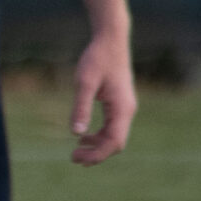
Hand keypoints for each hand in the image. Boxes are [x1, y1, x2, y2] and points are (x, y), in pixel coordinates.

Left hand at [69, 30, 134, 164]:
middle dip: (96, 153)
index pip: (114, 142)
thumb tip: (76, 133)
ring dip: (97, 146)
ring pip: (114, 136)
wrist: (111, 41)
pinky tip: (83, 135)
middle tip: (74, 159)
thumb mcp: (84, 82)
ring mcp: (125, 108)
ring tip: (77, 151)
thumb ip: (81, 107)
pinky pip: (112, 126)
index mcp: (122, 109)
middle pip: (115, 142)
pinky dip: (99, 135)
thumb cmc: (97, 59)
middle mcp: (127, 111)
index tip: (77, 158)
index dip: (97, 154)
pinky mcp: (119, 104)